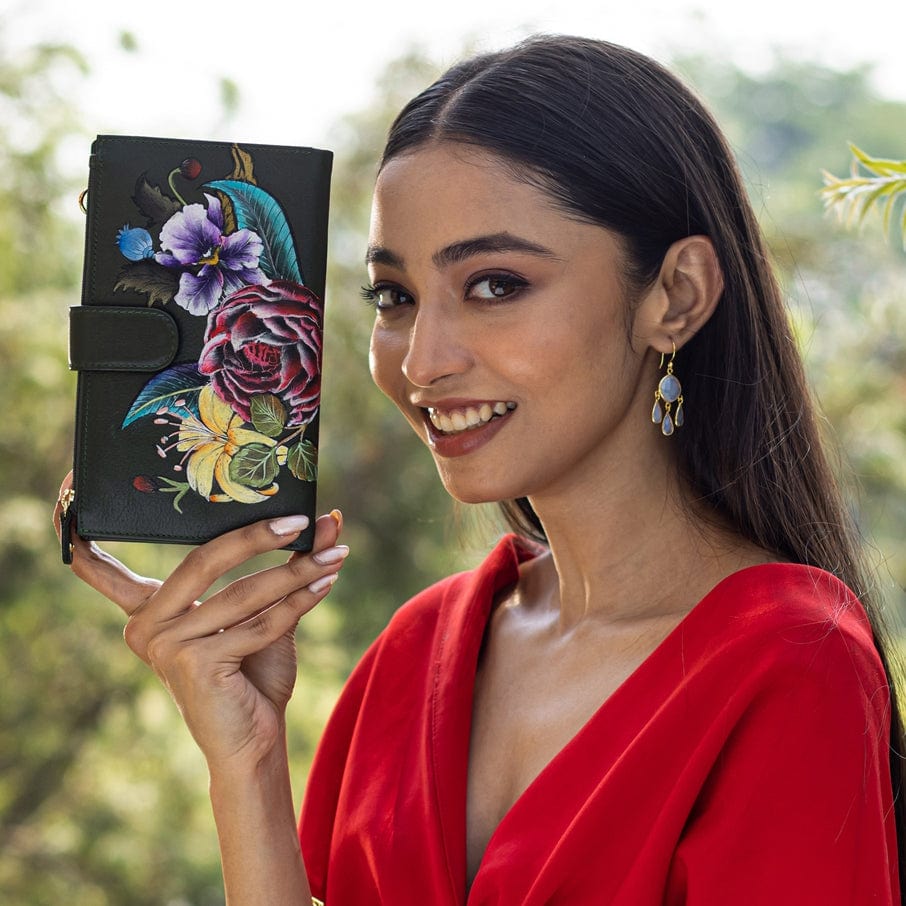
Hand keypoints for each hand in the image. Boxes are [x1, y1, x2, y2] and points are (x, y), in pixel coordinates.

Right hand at [53, 472, 347, 771]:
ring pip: (243, 594)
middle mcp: (145, 624)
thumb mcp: (265, 610)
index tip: (65, 490)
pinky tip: (325, 582)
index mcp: (147, 608)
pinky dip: (298, 602)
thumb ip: (286, 565)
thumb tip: (329, 517)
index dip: (80, 537)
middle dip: (259, 537)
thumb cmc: (253, 673)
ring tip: (335, 552)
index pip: (100, 569)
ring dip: (297, 571)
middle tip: (303, 520)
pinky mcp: (194, 663)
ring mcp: (166, 645)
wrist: (254, 740)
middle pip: (204, 560)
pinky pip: (258, 623)